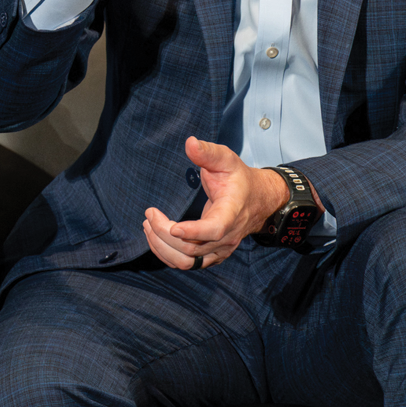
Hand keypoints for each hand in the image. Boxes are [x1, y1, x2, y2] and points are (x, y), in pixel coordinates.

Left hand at [142, 137, 317, 269]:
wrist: (257, 200)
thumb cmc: (238, 179)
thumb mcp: (227, 159)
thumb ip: (208, 152)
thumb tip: (190, 142)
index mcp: (232, 212)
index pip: (215, 229)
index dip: (193, 231)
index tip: (171, 226)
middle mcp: (227, 236)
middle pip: (193, 248)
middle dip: (164, 234)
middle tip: (149, 214)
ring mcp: (220, 249)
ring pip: (188, 261)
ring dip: (163, 247)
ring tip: (148, 226)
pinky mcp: (213, 255)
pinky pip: (189, 264)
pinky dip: (168, 255)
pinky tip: (155, 238)